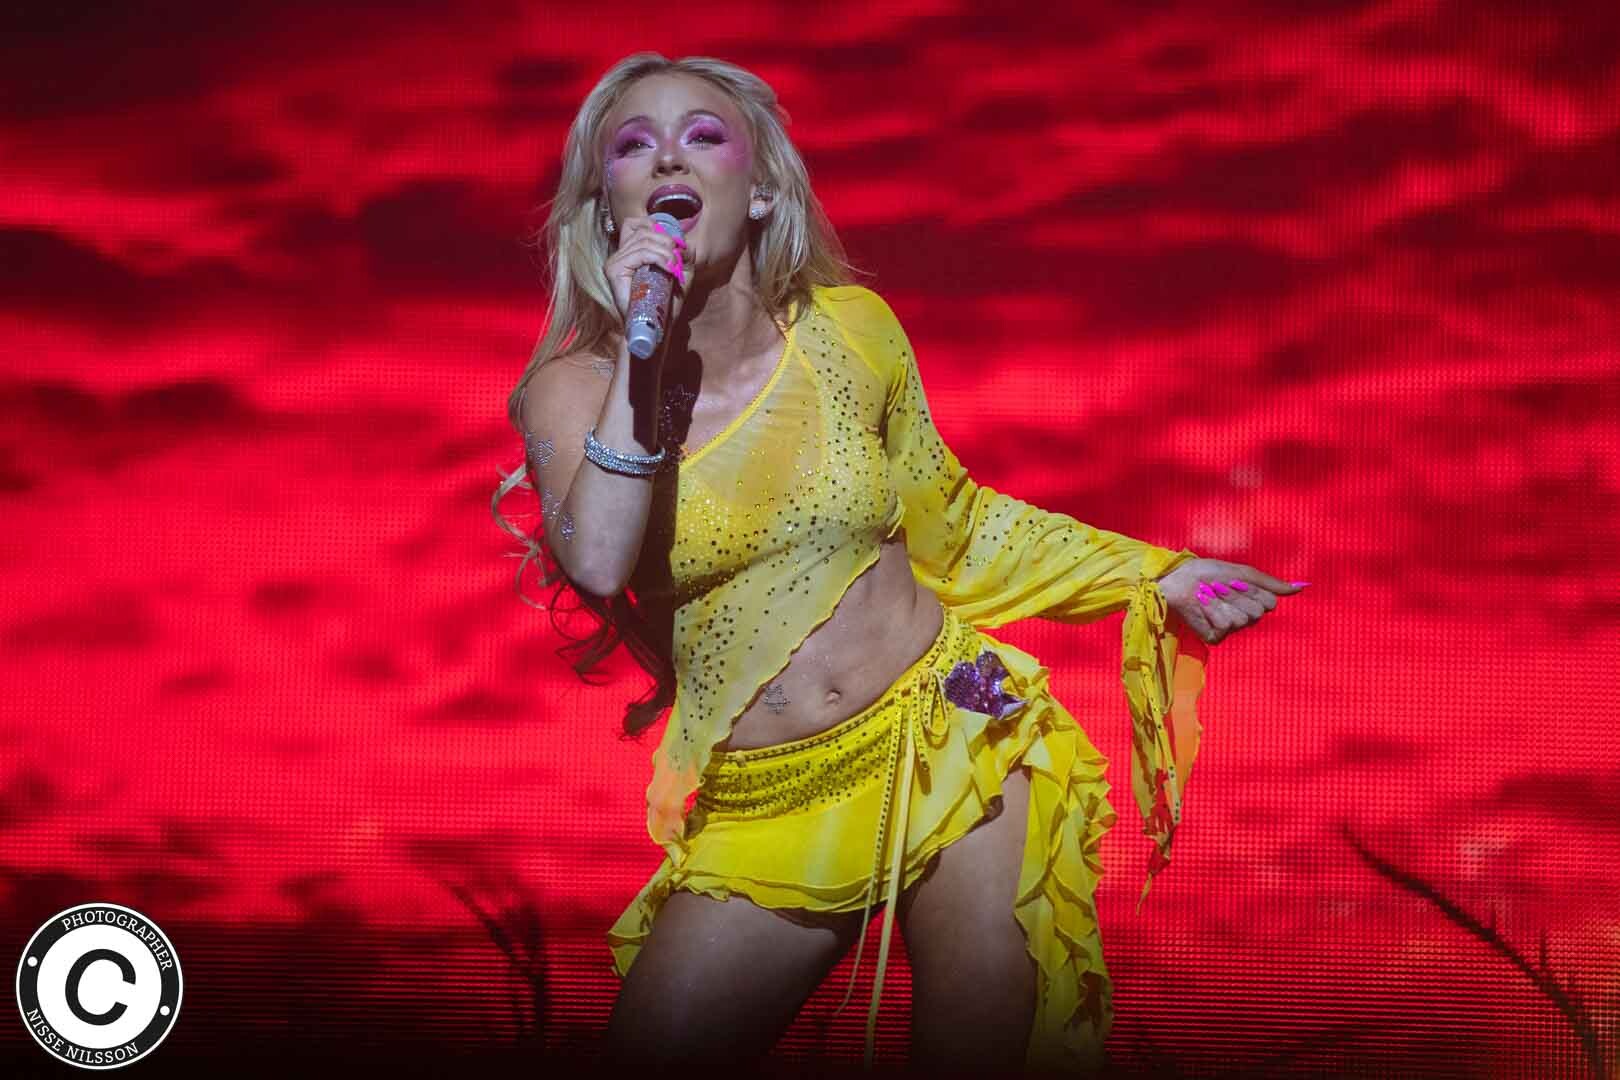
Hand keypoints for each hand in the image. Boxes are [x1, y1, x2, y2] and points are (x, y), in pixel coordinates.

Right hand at [604, 215, 688, 327]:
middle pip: (643, 230)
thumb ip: (683, 253)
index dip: (654, 226)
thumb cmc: (666, 300)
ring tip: (673, 268)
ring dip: (665, 252)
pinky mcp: (615, 270)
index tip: (672, 244)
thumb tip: (682, 242)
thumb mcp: (680, 271)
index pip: (635, 223)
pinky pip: (640, 253)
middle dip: (666, 241)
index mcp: (630, 251)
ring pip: (644, 241)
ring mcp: (615, 262)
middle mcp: (620, 254)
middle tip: (677, 261)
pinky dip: (658, 257)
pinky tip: (668, 268)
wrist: (657, 326)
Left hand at [1154, 559, 1307, 644]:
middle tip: (1219, 587)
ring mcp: (1229, 629)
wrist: (1179, 578)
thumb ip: (1271, 583)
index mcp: (1253, 603)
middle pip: (1257, 612)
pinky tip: (1201, 606)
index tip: (1235, 581)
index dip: (1252, 590)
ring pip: (1241, 619)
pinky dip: (1212, 611)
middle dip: (1237, 595)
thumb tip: (1301, 587)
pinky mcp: (1214, 637)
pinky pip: (1224, 626)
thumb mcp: (1243, 572)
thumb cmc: (1208, 572)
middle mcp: (1244, 618)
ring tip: (1208, 595)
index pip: (1269, 603)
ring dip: (1223, 602)